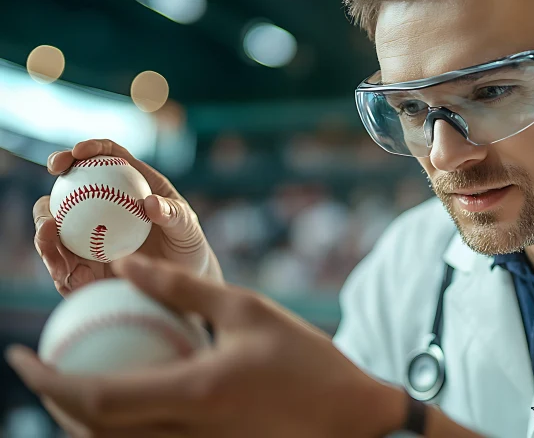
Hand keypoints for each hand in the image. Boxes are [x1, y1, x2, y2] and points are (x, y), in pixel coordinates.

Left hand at [5, 255, 405, 437]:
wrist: (347, 415)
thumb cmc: (303, 358)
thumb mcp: (247, 309)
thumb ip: (183, 288)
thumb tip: (125, 266)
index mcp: (192, 394)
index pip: (96, 396)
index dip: (48, 381)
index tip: (21, 356)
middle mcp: (185, 432)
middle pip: (93, 430)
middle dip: (53, 402)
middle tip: (39, 366)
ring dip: (81, 417)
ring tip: (71, 380)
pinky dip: (118, 423)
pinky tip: (124, 396)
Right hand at [33, 139, 222, 295]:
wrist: (185, 279)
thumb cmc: (188, 244)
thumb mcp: (187, 227)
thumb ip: (174, 214)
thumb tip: (150, 203)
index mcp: (128, 183)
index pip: (105, 157)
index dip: (88, 148)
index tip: (78, 153)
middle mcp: (101, 206)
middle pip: (67, 191)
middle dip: (53, 188)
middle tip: (52, 198)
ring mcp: (88, 236)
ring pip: (54, 231)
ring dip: (44, 234)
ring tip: (49, 235)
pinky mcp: (83, 265)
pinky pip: (64, 266)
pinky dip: (58, 266)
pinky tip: (65, 272)